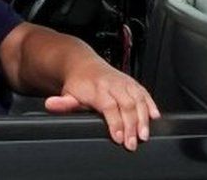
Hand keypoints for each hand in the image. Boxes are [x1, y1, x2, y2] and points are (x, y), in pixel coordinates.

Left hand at [45, 60, 160, 150]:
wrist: (83, 64)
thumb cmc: (78, 84)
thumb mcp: (67, 94)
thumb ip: (62, 103)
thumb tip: (51, 104)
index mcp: (97, 88)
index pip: (109, 107)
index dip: (115, 123)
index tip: (119, 137)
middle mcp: (113, 84)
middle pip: (127, 104)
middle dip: (132, 125)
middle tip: (133, 142)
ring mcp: (124, 82)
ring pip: (138, 99)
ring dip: (144, 117)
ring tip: (145, 134)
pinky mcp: (132, 83)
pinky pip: (145, 92)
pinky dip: (151, 104)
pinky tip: (155, 116)